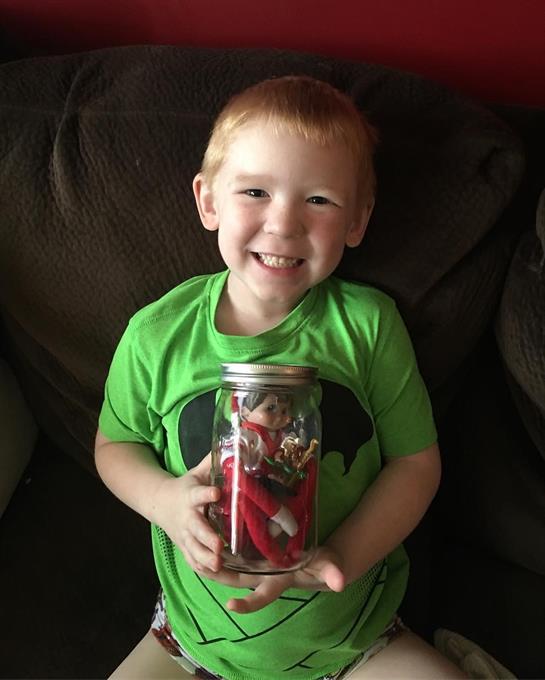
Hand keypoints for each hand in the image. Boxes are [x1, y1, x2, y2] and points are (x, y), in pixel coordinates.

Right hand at [151, 454, 223, 572]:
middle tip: (220, 547)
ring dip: (208, 561)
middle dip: (207, 539)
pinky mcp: (186, 550)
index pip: (198, 494)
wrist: (160, 503)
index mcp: (190, 497)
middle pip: (196, 530)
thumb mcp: (197, 473)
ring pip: (195, 553)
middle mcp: (187, 519)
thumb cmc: (186, 487)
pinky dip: (211, 574)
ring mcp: (185, 537)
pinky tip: (229, 579)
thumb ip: (213, 462)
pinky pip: (198, 565)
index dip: (206, 494)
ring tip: (223, 567)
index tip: (216, 493)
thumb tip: (235, 444)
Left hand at [195, 546, 344, 613]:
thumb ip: (332, 572)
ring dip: (214, 564)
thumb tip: (340, 582)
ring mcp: (258, 565)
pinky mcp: (256, 553)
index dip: (247, 604)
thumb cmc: (323, 564)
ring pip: (231, 568)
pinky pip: (235, 555)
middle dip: (218, 576)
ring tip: (194, 554)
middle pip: (236, 580)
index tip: (230, 605)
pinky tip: (207, 539)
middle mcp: (264, 576)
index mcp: (278, 582)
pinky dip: (221, 551)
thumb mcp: (329, 566)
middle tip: (200, 567)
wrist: (319, 559)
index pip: (261, 596)